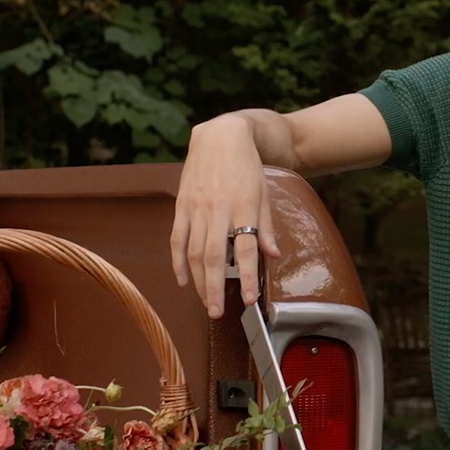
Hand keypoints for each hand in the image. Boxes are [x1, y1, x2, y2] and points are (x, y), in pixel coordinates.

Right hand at [171, 114, 281, 318]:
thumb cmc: (247, 167)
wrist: (221, 137)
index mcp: (243, 207)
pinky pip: (177, 238)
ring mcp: (197, 207)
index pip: (246, 249)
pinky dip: (178, 261)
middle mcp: (218, 209)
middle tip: (217, 312)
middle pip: (215, 256)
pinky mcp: (182, 205)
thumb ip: (266, 227)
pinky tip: (183, 279)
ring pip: (194, 251)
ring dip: (198, 281)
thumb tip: (273, 255)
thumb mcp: (264, 194)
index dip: (249, 276)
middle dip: (215, 288)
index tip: (250, 299)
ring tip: (205, 301)